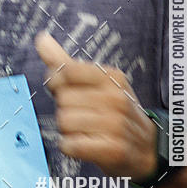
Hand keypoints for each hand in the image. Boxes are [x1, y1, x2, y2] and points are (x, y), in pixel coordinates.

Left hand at [35, 32, 157, 180]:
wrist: (145, 148)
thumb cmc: (113, 111)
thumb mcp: (96, 83)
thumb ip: (64, 61)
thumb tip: (41, 37)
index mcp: (112, 78)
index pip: (67, 71)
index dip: (57, 82)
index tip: (65, 89)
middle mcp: (116, 99)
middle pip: (63, 99)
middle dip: (65, 109)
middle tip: (82, 115)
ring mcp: (116, 125)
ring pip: (64, 122)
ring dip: (67, 130)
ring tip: (85, 130)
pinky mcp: (112, 150)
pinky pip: (70, 145)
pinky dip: (70, 146)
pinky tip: (85, 144)